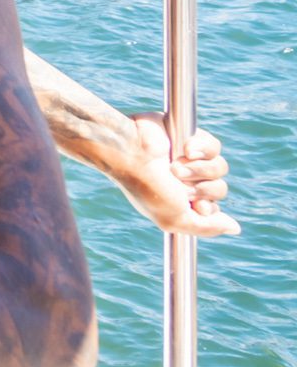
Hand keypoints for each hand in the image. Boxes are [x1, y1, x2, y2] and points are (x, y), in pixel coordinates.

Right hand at [116, 117, 238, 236]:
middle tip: (178, 182)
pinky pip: (215, 146)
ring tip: (176, 165)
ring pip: (220, 168)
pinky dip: (202, 148)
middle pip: (220, 189)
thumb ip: (206, 228)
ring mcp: (190, 160)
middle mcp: (188, 182)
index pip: (213, 209)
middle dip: (203, 187)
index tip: (196, 205)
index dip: (208, 208)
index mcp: (182, 201)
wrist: (131, 152)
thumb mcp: (174, 219)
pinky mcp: (191, 138)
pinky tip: (185, 148)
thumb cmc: (148, 188)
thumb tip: (235, 228)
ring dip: (200, 169)